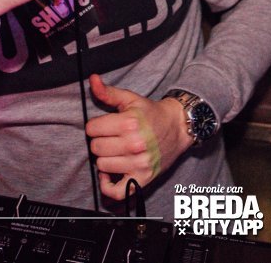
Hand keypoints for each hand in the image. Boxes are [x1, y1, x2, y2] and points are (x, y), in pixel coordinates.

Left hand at [85, 74, 192, 200]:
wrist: (178, 127)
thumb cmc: (152, 113)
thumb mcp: (130, 99)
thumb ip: (108, 92)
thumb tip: (93, 80)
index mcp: (129, 122)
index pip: (91, 129)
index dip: (95, 126)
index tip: (104, 126)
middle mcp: (134, 143)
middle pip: (96, 148)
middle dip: (100, 141)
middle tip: (111, 138)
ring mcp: (139, 162)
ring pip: (102, 165)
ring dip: (105, 159)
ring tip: (115, 151)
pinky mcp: (143, 177)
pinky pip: (117, 191)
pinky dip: (108, 186)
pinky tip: (108, 174)